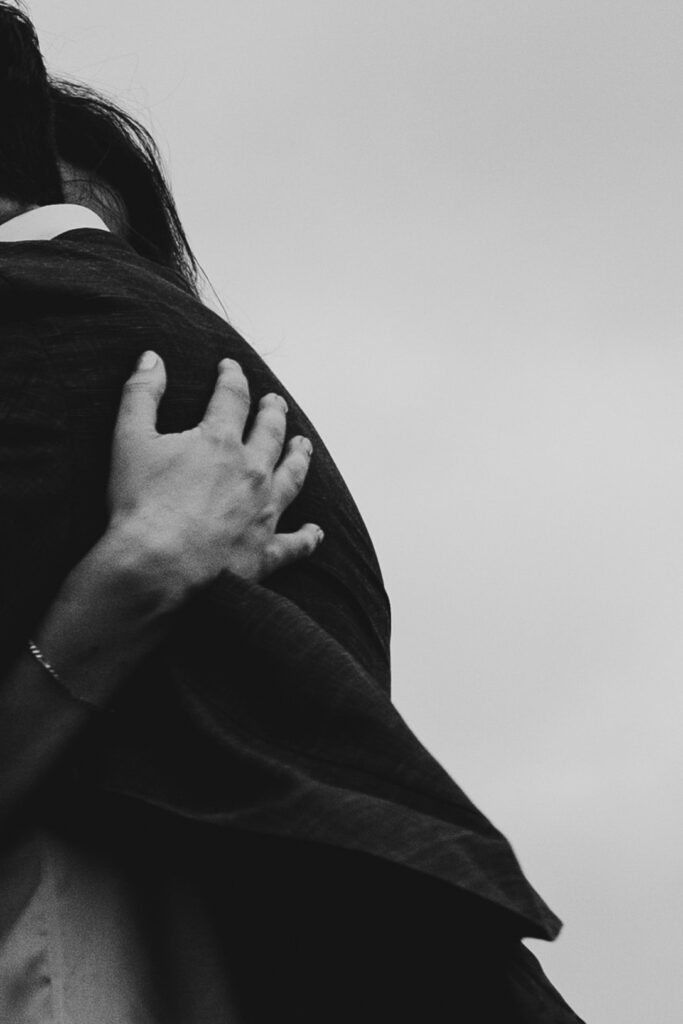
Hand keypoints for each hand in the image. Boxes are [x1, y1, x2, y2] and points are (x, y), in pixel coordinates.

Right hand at [106, 351, 322, 590]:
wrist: (155, 568)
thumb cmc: (140, 505)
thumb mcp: (130, 439)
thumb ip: (141, 393)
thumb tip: (151, 357)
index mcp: (220, 442)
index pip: (232, 398)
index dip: (232, 378)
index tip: (231, 368)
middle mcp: (252, 472)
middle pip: (271, 434)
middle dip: (273, 413)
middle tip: (276, 403)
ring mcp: (263, 512)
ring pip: (292, 478)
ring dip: (299, 459)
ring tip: (304, 446)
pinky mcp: (265, 551)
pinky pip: (294, 543)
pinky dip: (306, 538)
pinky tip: (315, 533)